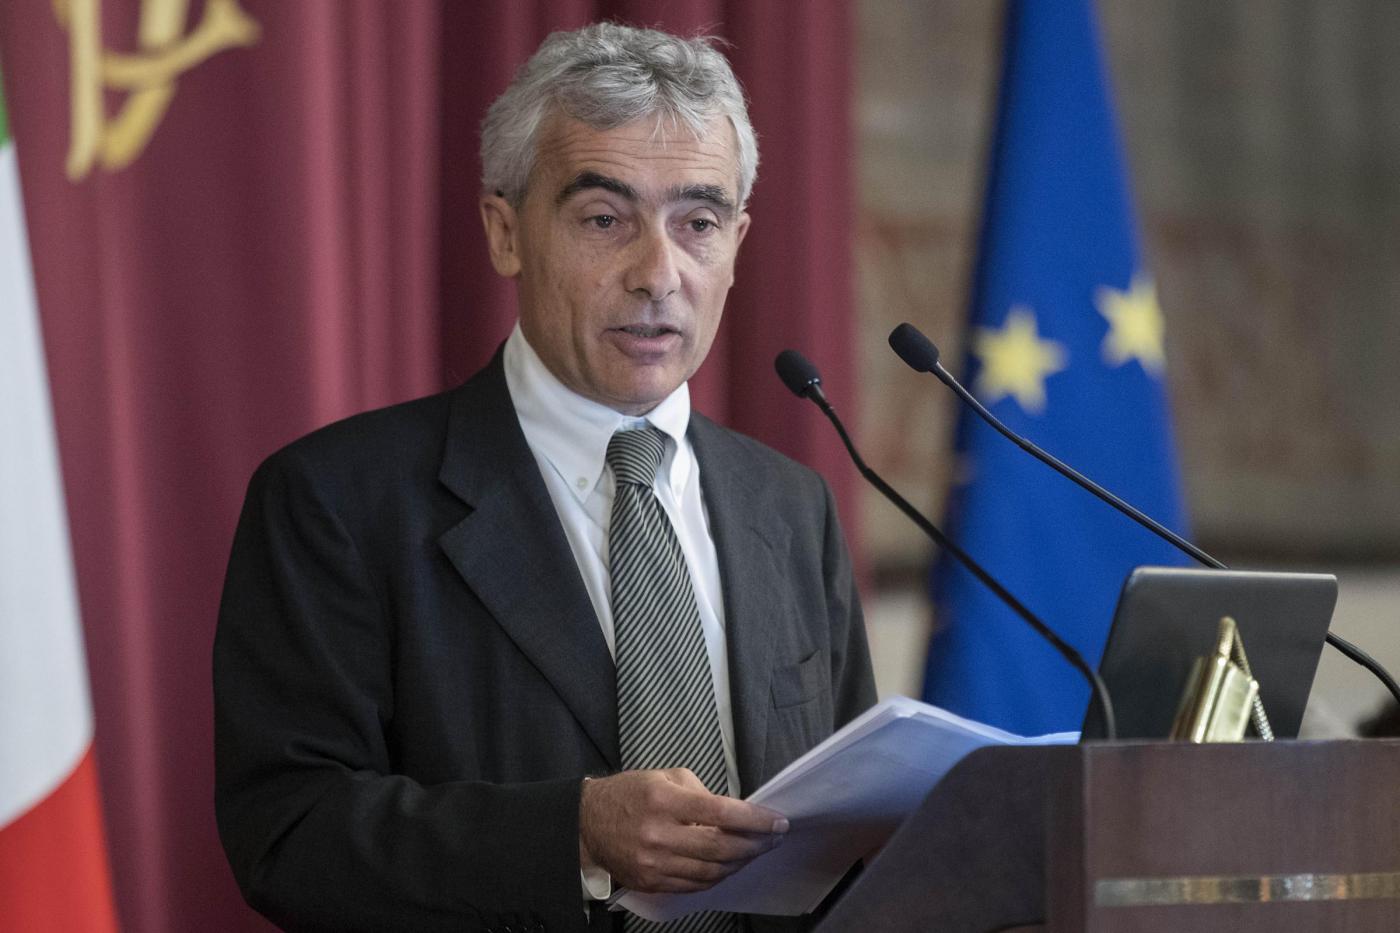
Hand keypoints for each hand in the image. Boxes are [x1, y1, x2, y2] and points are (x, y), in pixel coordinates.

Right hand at [578, 768, 788, 893]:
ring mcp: (655, 863)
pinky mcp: (652, 882)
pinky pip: (695, 885)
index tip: (777, 821)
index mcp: (664, 800)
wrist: (587, 824)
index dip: (755, 819)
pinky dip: (718, 876)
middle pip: (720, 846)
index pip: (721, 812)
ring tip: (755, 851)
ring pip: (712, 870)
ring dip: (740, 862)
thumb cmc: (629, 794)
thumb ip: (699, 792)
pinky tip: (730, 865)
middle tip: (774, 839)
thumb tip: (733, 812)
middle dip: (755, 844)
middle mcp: (659, 834)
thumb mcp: (663, 777)